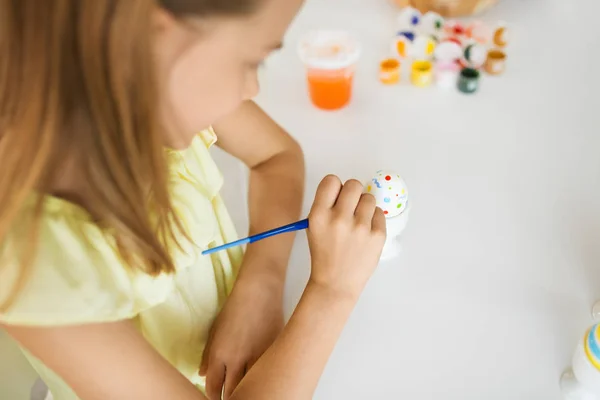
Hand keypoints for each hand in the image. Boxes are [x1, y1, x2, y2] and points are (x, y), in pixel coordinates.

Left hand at [199, 277, 283, 399]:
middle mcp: (236, 360)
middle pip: (232, 392)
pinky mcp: (273, 352)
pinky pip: (267, 373)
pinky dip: (263, 377)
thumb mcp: (216, 329)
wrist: (259, 291)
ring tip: (247, 389)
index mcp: (219, 354)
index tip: (215, 398)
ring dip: (247, 389)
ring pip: (251, 386)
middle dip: (229, 397)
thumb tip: (201, 374)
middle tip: (230, 397)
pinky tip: (262, 378)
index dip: (213, 396)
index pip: (213, 387)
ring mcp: (256, 357)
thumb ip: (207, 354)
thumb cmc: (235, 307)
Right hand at [308, 176, 386, 297]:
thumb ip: (326, 206)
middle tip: (351, 207)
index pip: (331, 181)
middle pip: (353, 185)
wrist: (336, 283)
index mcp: (319, 215)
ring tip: (358, 222)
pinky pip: (379, 213)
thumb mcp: (314, 228)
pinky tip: (365, 232)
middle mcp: (339, 218)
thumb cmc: (324, 254)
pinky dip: (373, 220)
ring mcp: (360, 227)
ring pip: (368, 198)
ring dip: (364, 206)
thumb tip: (344, 189)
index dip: (335, 187)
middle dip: (352, 193)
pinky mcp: (377, 236)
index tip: (337, 195)